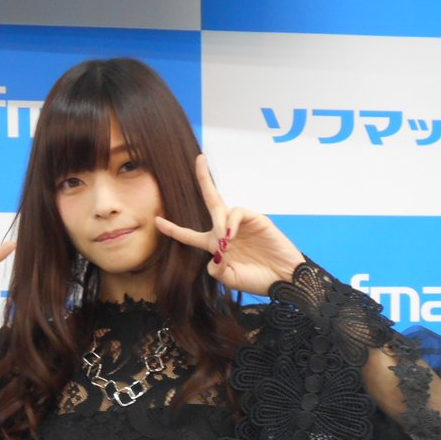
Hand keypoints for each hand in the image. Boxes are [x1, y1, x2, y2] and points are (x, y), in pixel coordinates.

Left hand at [154, 155, 303, 296]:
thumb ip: (217, 271)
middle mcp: (227, 231)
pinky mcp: (256, 219)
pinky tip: (232, 235)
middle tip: (199, 159)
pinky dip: (231, 222)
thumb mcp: (231, 279)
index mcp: (216, 246)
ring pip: (221, 210)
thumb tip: (214, 255)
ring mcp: (242, 223)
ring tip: (225, 242)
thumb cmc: (258, 280)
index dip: (173, 229)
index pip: (190, 235)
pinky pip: (238, 212)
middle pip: (211, 201)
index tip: (156, 221)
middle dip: (204, 179)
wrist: (284, 279)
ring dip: (218, 224)